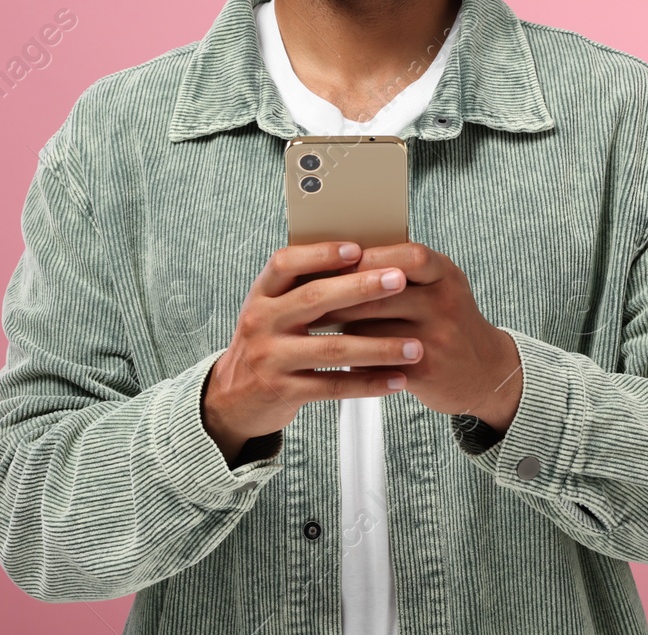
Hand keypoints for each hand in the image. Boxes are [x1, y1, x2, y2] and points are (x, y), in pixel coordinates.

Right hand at [202, 241, 421, 462]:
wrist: (233, 399)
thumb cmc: (268, 343)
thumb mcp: (272, 310)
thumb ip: (303, 287)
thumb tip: (359, 257)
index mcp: (262, 295)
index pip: (286, 263)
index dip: (321, 253)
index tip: (357, 248)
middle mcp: (262, 322)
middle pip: (315, 299)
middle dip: (362, 288)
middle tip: (399, 281)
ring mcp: (271, 358)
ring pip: (332, 348)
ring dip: (379, 347)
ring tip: (414, 347)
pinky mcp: (284, 391)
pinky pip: (333, 386)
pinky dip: (368, 383)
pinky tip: (397, 380)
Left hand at [308, 242, 523, 431]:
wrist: (484, 372)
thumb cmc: (447, 320)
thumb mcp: (439, 287)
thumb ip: (402, 270)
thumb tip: (342, 256)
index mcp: (445, 274)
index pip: (408, 256)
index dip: (371, 257)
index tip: (338, 260)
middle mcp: (445, 302)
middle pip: (382, 292)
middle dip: (341, 293)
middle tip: (307, 295)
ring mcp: (438, 338)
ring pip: (374, 328)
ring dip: (340, 327)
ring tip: (313, 325)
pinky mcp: (426, 370)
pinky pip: (378, 361)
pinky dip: (355, 358)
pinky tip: (339, 355)